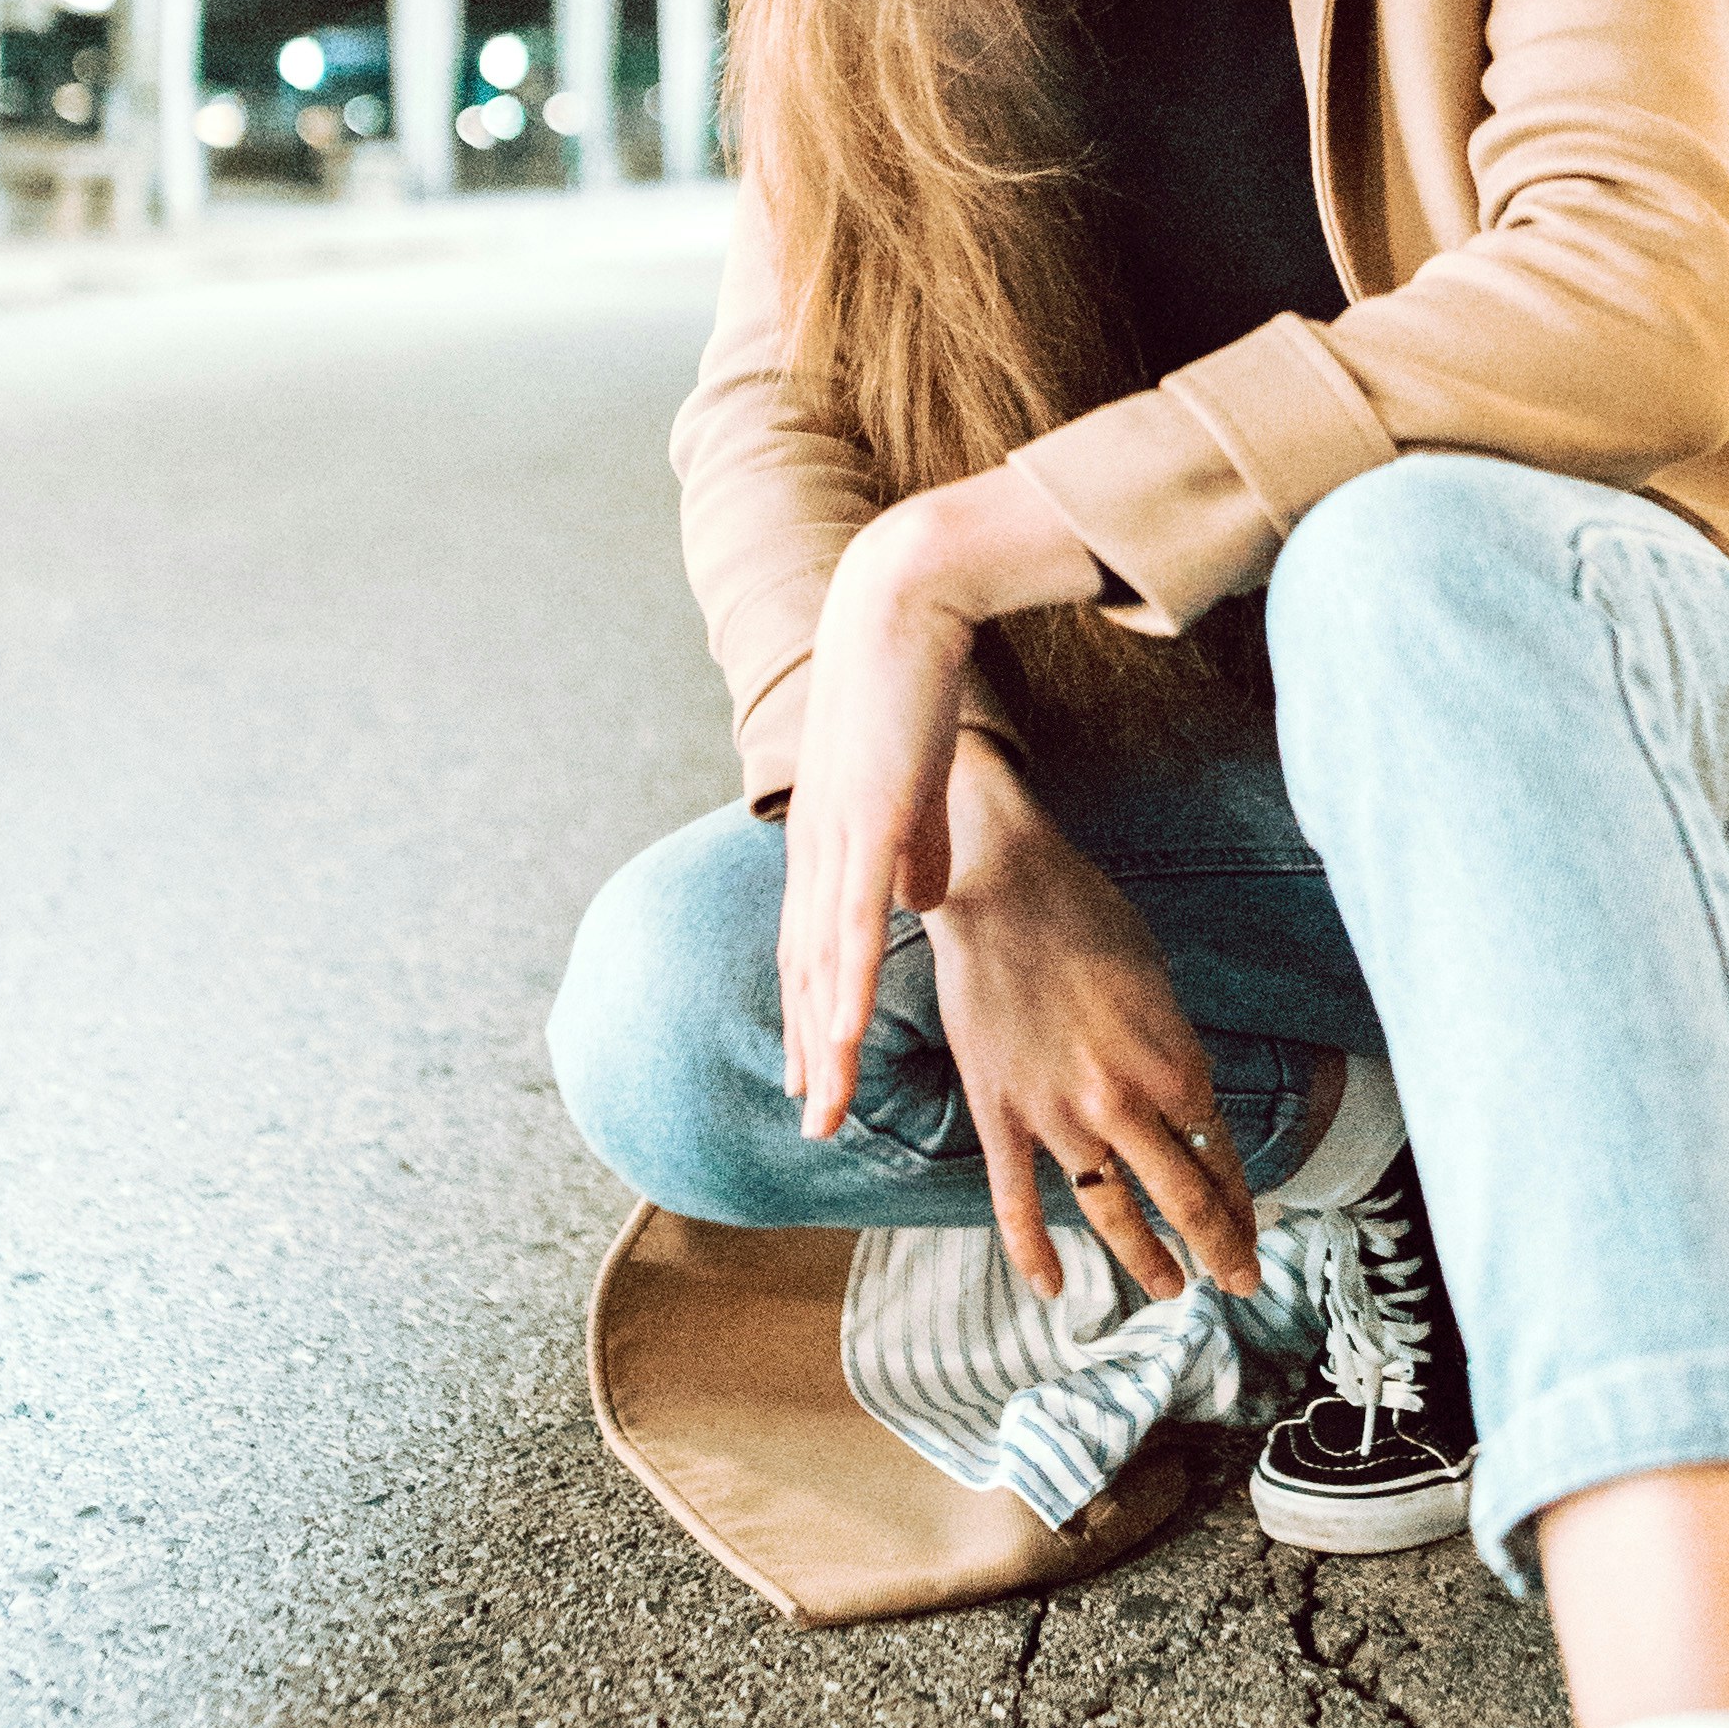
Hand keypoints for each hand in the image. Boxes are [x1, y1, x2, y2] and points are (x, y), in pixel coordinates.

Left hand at [775, 460, 1109, 1144]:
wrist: (899, 605)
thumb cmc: (911, 686)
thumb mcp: (918, 784)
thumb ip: (917, 846)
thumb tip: (919, 900)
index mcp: (832, 840)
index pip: (817, 947)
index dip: (815, 1014)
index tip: (816, 1073)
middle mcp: (818, 848)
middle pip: (809, 973)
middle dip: (810, 1051)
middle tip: (814, 1121)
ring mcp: (835, 838)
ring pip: (822, 964)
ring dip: (822, 1041)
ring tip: (823, 1109)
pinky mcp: (864, 820)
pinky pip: (852, 922)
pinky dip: (842, 984)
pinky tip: (840, 1036)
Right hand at [916, 755, 1264, 1309]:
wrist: (1002, 885)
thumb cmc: (1086, 915)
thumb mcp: (1157, 979)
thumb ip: (1172, 1048)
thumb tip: (1187, 1096)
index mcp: (1174, 1062)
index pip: (1220, 1156)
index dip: (1241, 1205)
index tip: (1253, 1232)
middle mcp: (1124, 1101)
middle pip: (1182, 1198)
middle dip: (1219, 1249)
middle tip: (1237, 1283)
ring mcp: (1058, 1114)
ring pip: (1111, 1210)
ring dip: (1145, 1259)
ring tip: (1168, 1289)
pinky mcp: (1000, 1113)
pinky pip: (1017, 1201)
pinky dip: (1036, 1253)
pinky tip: (1055, 1289)